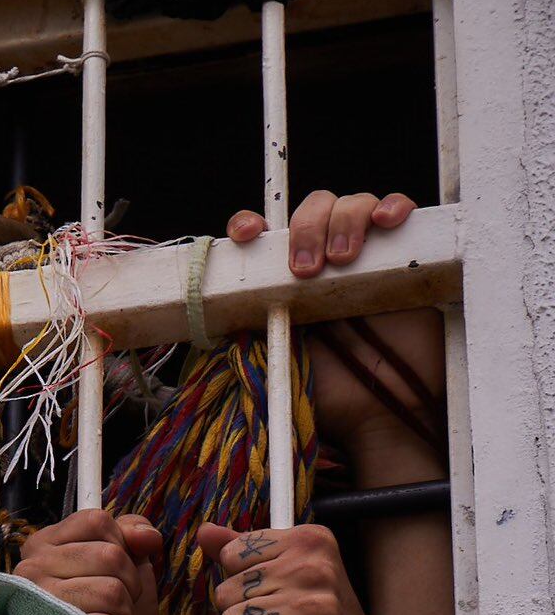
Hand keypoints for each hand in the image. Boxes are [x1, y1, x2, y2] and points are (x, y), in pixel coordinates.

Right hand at [14, 509, 162, 614]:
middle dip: (128, 582)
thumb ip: (132, 535)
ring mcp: (39, 601)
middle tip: (112, 599)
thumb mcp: (123, 561)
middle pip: (110, 555)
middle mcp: (31, 568)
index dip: (121, 543)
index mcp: (43, 544)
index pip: (97, 520)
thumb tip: (148, 537)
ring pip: (112, 590)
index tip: (112, 565)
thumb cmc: (108, 608)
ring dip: (123, 610)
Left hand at [200, 523, 394, 614]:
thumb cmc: (314, 609)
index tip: (275, 589)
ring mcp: (315, 607)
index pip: (232, 554)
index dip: (243, 580)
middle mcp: (315, 569)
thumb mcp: (286, 568)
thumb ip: (245, 551)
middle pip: (226, 591)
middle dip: (242, 611)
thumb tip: (205, 532)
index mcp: (310, 540)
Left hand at [226, 190, 441, 453]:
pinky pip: (402, 211)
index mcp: (286, 278)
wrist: (380, 411)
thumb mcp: (272, 362)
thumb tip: (207, 323)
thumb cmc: (326, 390)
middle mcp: (325, 259)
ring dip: (344, 221)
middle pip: (313, 208)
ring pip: (353, 204)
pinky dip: (394, 205)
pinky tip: (387, 221)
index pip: (265, 235)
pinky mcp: (408, 254)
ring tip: (343, 261)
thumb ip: (244, 336)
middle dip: (306, 228)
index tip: (244, 235)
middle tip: (305, 271)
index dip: (250, 224)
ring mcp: (368, 252)